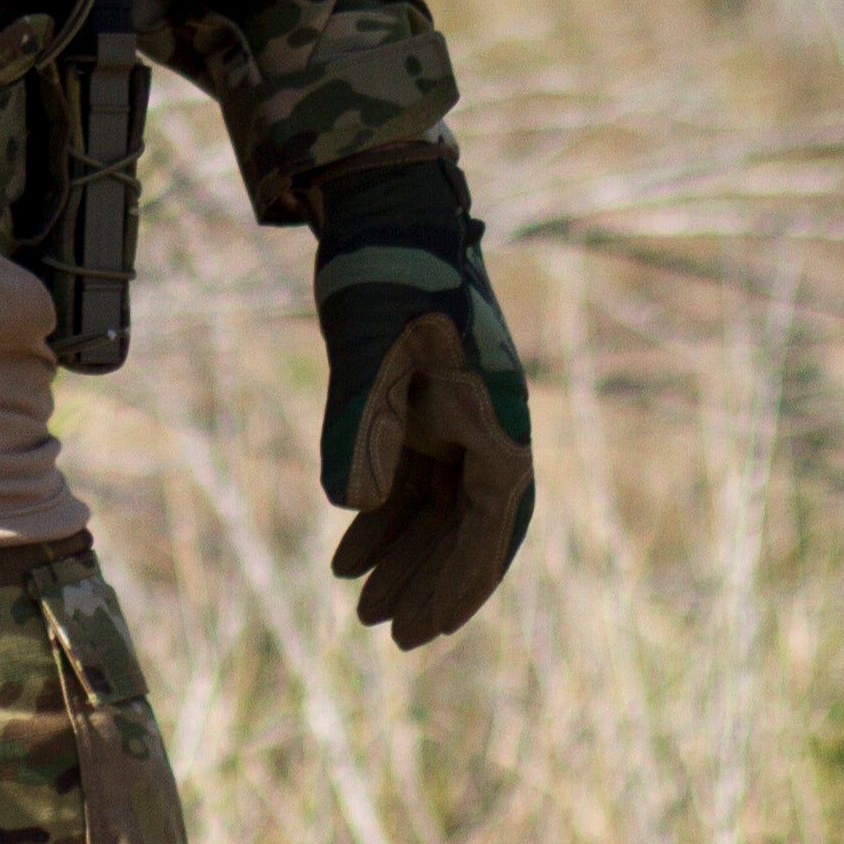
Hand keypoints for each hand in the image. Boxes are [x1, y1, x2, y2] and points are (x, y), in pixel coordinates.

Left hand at [309, 153, 534, 648]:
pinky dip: (382, 515)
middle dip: (432, 581)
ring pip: (437, 508)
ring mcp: (456, 415)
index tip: (430, 628)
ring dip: (404, 555)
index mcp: (497, 416)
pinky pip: (410, 478)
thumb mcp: (367, 343)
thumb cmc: (385, 267)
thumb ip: (359, 421)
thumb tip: (350, 506)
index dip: (462, 579)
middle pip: (466, 525)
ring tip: (360, 608)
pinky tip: (346, 551)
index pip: (490, 521)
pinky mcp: (423, 404)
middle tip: (392, 637)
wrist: (380, 206)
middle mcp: (487, 423)